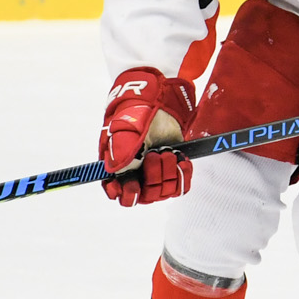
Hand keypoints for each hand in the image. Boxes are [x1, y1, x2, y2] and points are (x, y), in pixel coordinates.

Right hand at [100, 67, 197, 205]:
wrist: (158, 102)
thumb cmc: (135, 114)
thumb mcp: (124, 131)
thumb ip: (120, 151)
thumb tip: (114, 172)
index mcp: (119, 169)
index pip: (120, 195)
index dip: (127, 195)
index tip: (133, 186)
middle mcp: (137, 174)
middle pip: (146, 196)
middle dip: (152, 178)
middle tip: (154, 156)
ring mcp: (156, 172)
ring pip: (164, 192)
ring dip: (168, 174)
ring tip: (167, 153)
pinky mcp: (173, 168)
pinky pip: (180, 185)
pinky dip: (183, 175)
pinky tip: (182, 160)